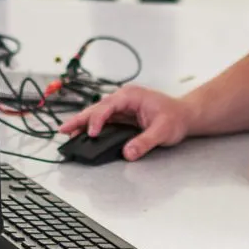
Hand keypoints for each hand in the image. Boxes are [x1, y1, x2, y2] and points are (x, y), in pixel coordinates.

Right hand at [58, 85, 193, 161]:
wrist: (185, 116)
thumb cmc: (176, 117)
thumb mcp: (163, 131)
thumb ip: (145, 142)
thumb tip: (127, 153)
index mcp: (131, 96)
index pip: (108, 106)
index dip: (98, 119)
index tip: (92, 133)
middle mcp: (123, 99)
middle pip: (97, 108)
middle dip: (80, 119)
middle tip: (63, 129)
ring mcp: (122, 107)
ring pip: (97, 114)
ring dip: (83, 123)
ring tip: (66, 133)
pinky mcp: (122, 116)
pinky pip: (104, 121)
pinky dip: (93, 127)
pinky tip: (83, 134)